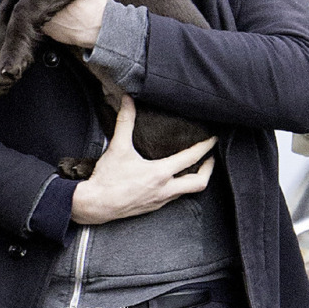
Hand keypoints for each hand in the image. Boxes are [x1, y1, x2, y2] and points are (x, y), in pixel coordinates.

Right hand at [71, 95, 216, 224]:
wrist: (96, 205)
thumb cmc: (108, 178)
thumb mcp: (118, 147)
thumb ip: (125, 121)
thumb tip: (128, 100)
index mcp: (160, 174)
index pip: (190, 158)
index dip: (204, 147)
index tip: (213, 139)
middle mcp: (164, 189)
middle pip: (198, 183)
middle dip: (208, 169)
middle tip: (211, 158)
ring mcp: (159, 200)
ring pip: (187, 192)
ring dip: (194, 179)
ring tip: (194, 167)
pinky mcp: (152, 207)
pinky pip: (174, 198)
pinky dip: (179, 187)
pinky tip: (172, 180)